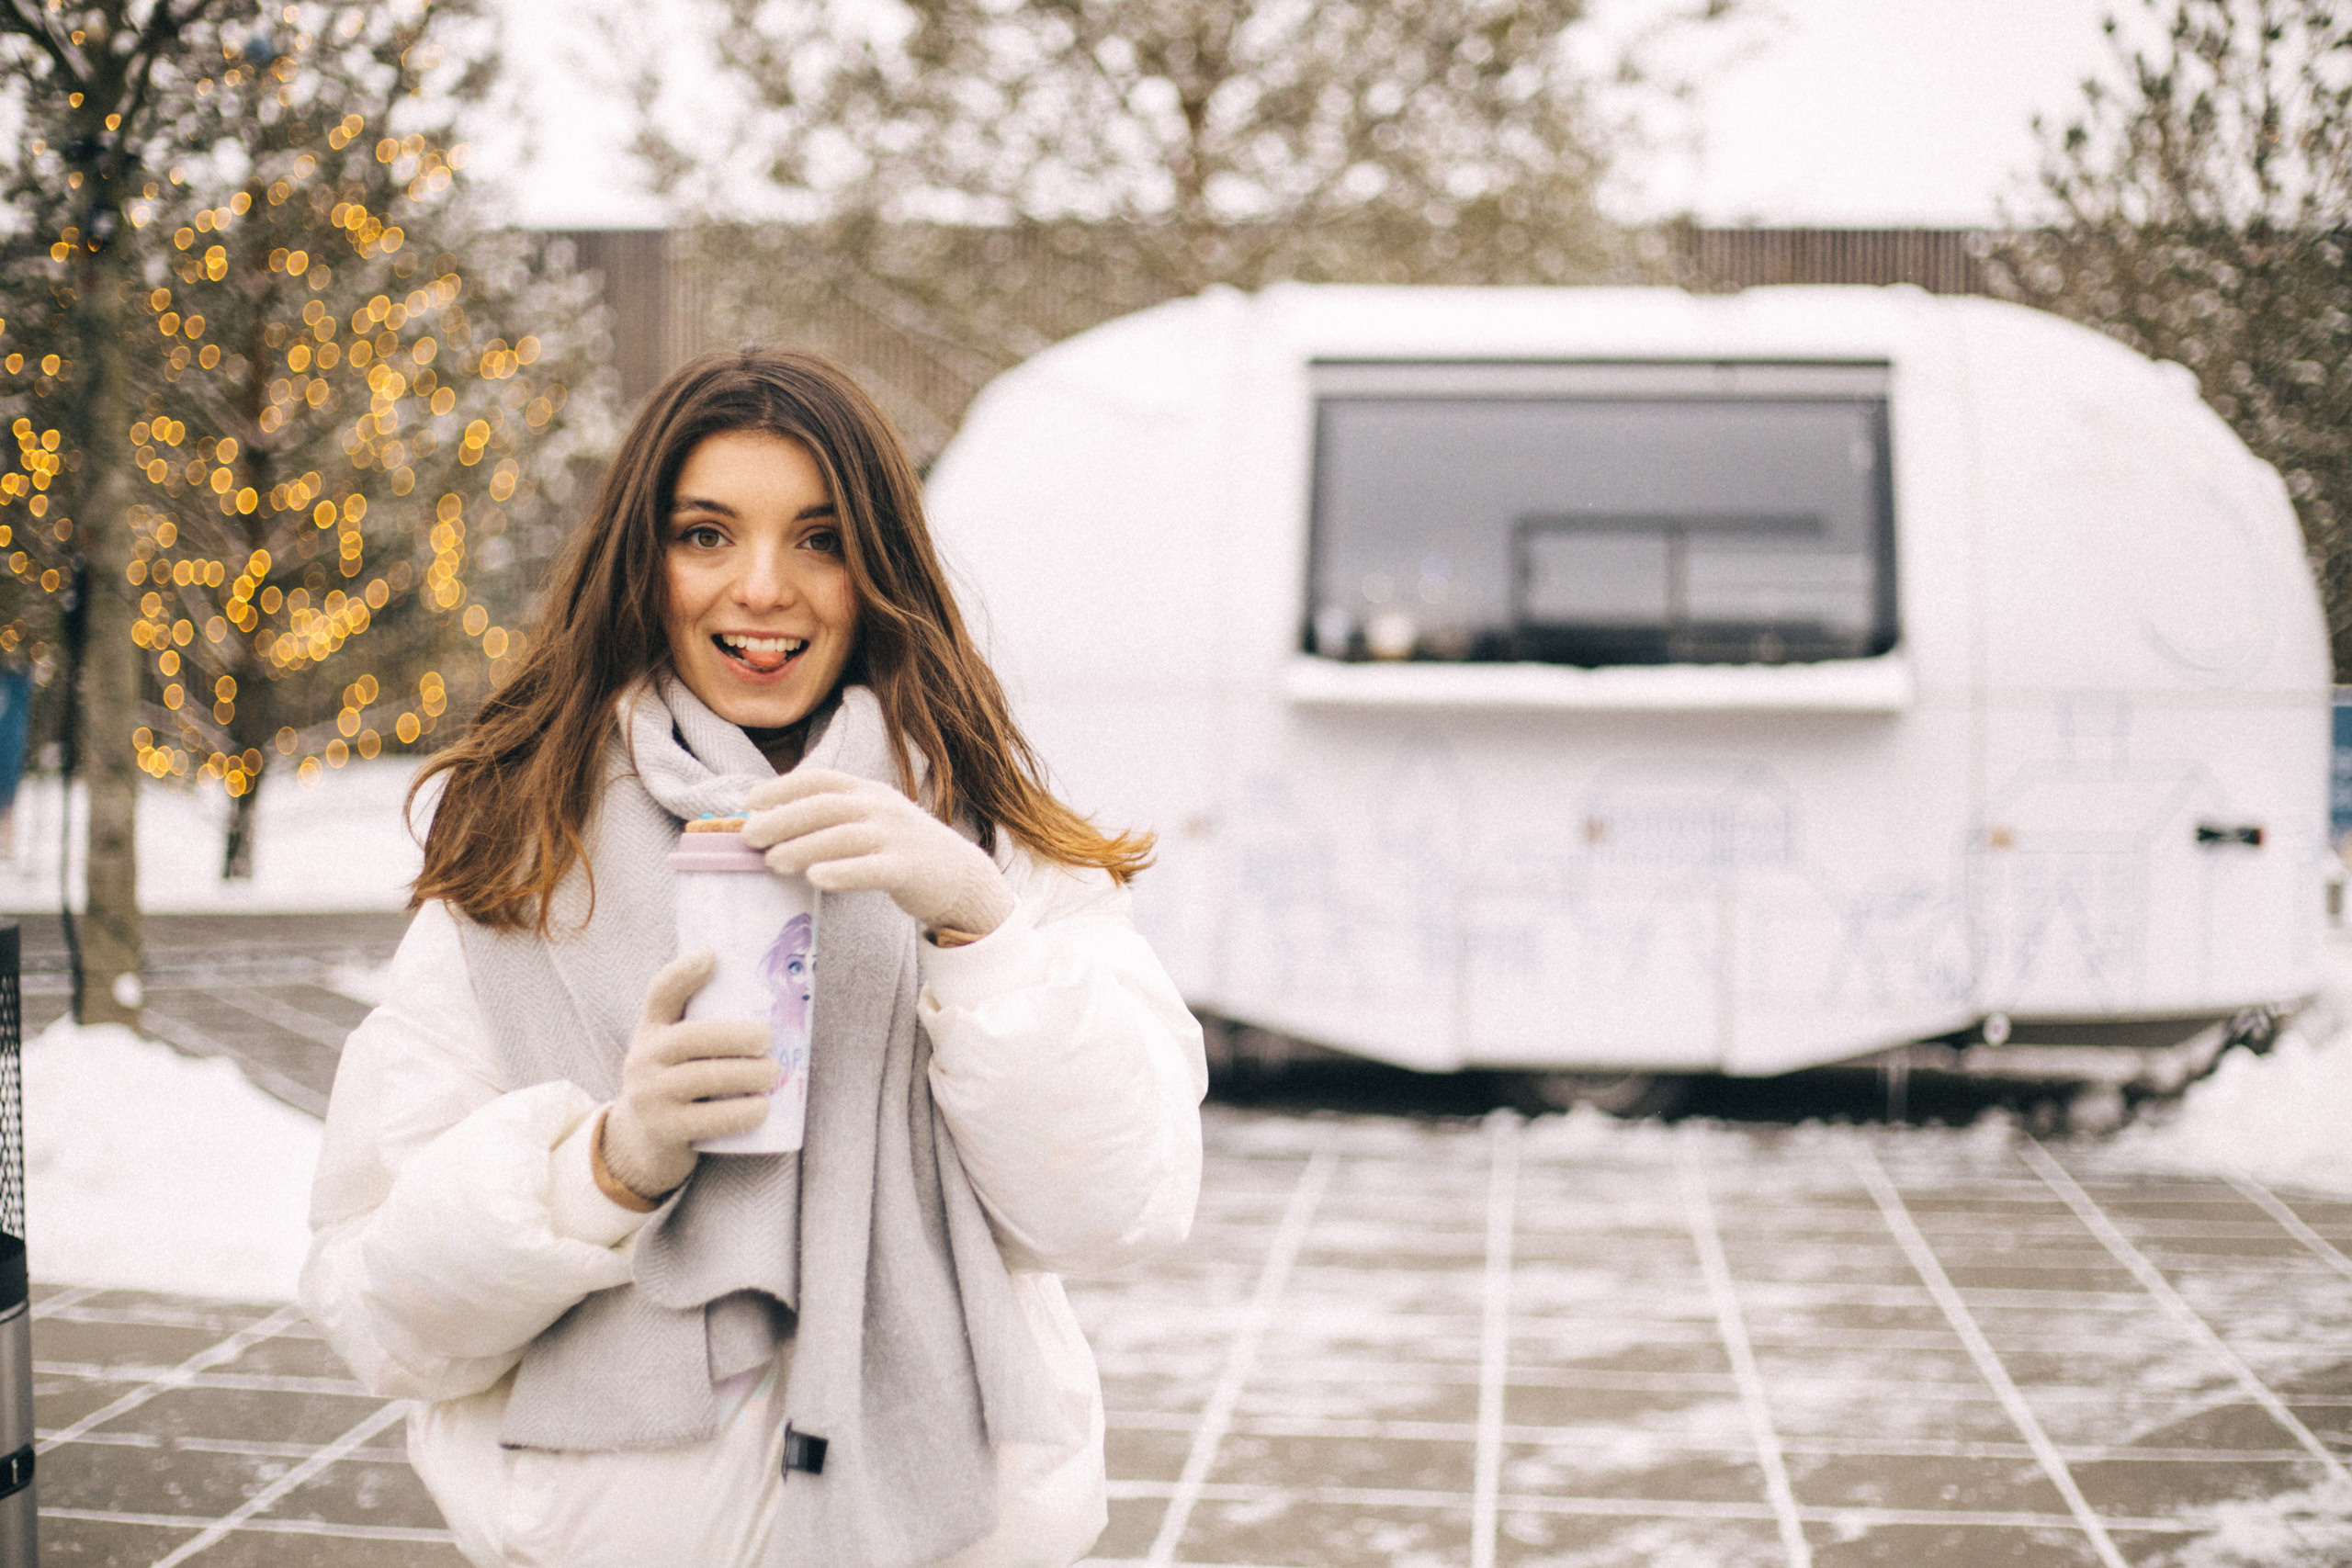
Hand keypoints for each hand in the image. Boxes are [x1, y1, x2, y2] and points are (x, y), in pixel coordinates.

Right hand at [599, 951, 778, 1201]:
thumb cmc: (677, 1081)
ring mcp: (649, 1097)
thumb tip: (770, 987)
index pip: (660, 993)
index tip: (712, 956)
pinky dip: (738, 1114)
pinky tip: (762, 1108)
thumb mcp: (677, 1047)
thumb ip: (707, 1020)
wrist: (642, 1140)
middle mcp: (643, 1059)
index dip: (682, 972)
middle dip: (736, 1037)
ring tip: (774, 1073)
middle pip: (691, 1038)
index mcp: (652, 1029)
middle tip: (769, 1039)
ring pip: (700, 1079)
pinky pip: (705, 1121)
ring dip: (745, 1074)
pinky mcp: (663, 1131)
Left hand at [742, 768, 1014, 937]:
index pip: (821, 779)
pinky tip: (815, 878)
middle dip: (783, 818)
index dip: (783, 787)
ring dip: (803, 847)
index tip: (751, 802)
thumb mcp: (871, 821)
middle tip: (750, 836)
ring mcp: (896, 837)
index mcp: (868, 792)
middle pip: (825, 806)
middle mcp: (881, 808)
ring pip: (843, 836)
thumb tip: (773, 826)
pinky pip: (871, 868)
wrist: (959, 877)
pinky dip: (841, 872)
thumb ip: (833, 819)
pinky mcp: (907, 868)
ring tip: (772, 861)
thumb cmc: (901, 851)